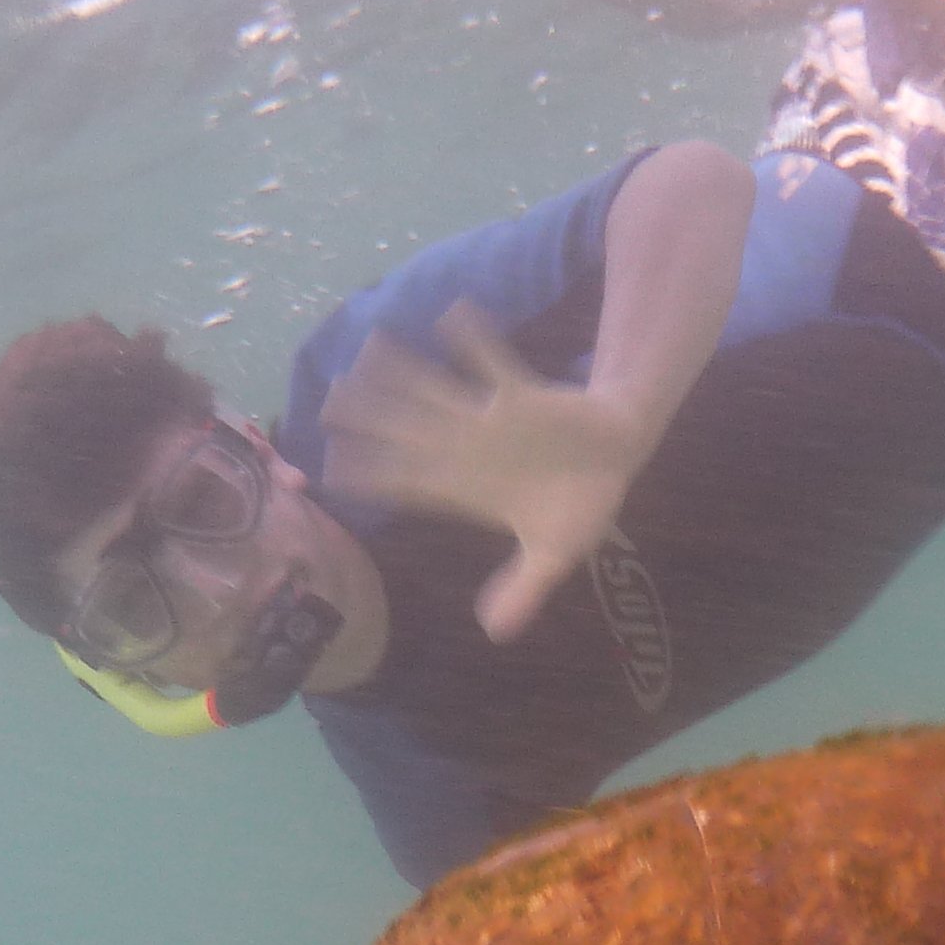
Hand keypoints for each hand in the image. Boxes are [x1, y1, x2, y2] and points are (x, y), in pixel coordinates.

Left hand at [318, 303, 655, 641]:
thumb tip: (497, 632)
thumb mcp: (555, 555)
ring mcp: (490, 420)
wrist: (616, 457)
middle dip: (370, 416)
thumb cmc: (580, 506)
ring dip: (406, 372)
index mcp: (467, 490)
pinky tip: (453, 313)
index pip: (410, 483)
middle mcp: (467, 451)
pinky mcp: (522, 394)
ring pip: (438, 392)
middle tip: (328, 399)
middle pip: (408, 431)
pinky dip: (476, 341)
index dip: (372, 476)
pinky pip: (494, 362)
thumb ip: (524, 588)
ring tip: (370, 348)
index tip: (331, 470)